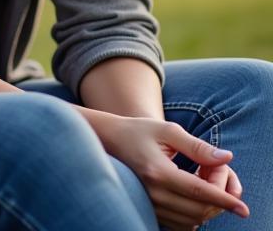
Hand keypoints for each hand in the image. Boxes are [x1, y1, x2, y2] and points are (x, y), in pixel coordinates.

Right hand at [94, 112, 248, 228]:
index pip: (198, 191)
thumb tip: (226, 158)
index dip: (224, 199)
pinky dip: (197, 214)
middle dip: (219, 197)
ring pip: (193, 220)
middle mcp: (153, 193)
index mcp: (157, 171)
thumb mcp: (167, 130)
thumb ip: (197, 146)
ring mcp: (151, 205)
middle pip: (199, 209)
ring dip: (209, 206)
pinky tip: (194, 193)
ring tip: (203, 179)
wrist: (110, 141)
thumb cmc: (140, 131)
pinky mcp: (151, 211)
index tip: (242, 208)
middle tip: (216, 172)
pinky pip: (183, 224)